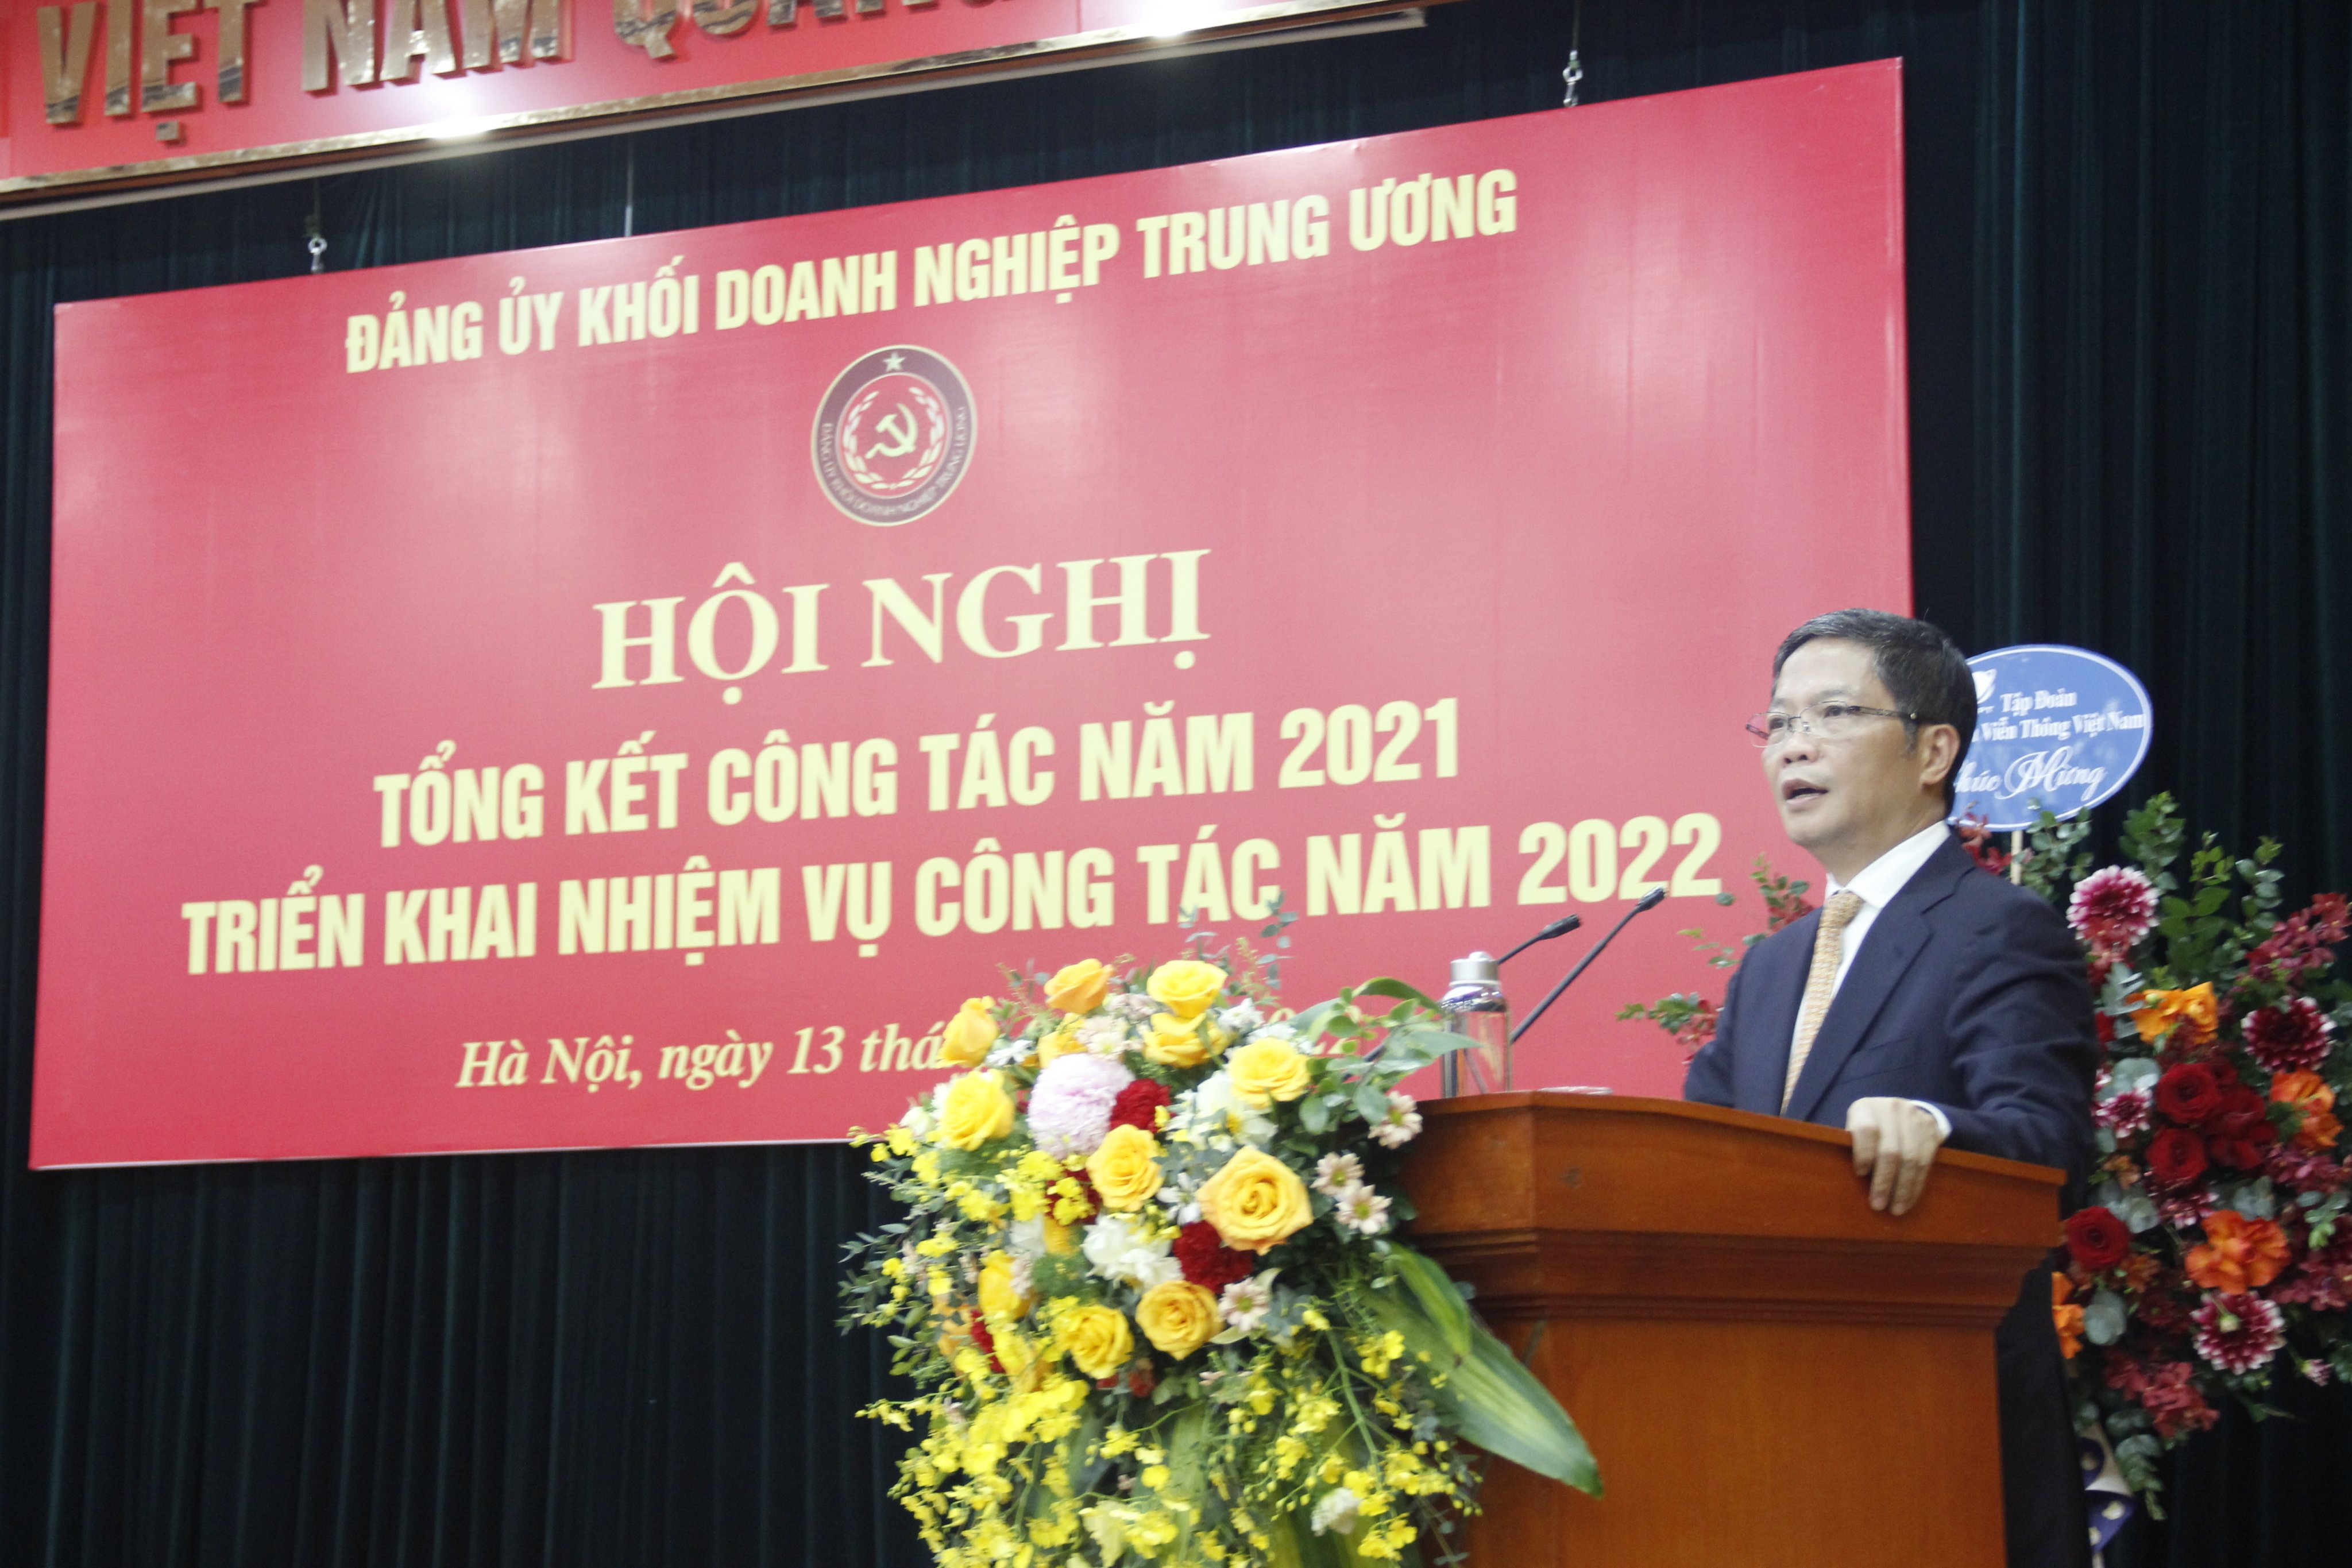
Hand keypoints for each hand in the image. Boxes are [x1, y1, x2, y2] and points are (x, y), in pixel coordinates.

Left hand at [1847, 1097, 1945, 1215]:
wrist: (1902, 1112)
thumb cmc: (1869, 1127)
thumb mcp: (1855, 1128)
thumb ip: (1853, 1146)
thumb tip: (1848, 1179)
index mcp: (1866, 1107)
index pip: (1867, 1130)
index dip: (1864, 1154)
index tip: (1860, 1175)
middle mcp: (1892, 1109)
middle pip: (1891, 1150)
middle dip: (1884, 1181)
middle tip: (1878, 1204)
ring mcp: (1915, 1118)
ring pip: (1912, 1159)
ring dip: (1904, 1188)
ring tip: (1896, 1208)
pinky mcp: (1932, 1130)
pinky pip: (1926, 1162)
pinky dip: (1917, 1185)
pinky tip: (1909, 1199)